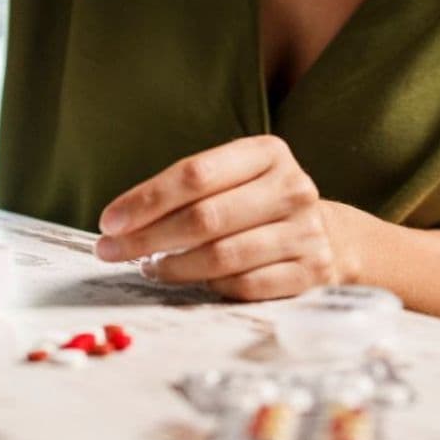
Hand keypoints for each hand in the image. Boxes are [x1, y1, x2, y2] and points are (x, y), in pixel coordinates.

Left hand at [93, 136, 343, 300]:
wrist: (329, 234)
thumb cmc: (259, 203)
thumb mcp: (234, 178)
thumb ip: (187, 191)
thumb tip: (120, 223)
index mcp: (268, 153)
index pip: (196, 174)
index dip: (146, 199)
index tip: (110, 222)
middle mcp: (292, 188)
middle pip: (205, 218)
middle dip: (148, 237)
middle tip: (111, 251)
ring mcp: (305, 232)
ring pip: (223, 256)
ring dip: (174, 267)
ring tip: (148, 267)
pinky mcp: (310, 272)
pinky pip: (246, 286)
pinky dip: (210, 287)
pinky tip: (190, 282)